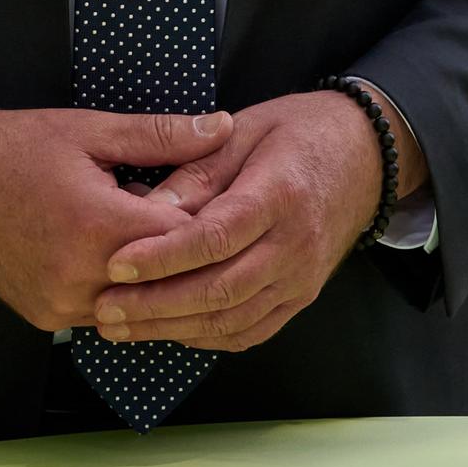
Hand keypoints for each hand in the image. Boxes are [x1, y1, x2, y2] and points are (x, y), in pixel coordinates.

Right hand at [0, 101, 231, 332]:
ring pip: (137, 302)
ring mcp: (60, 304)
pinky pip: (102, 311)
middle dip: (177, 248)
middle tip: (172, 213)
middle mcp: (79, 275)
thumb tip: (221, 128)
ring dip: (147, 273)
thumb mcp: (89, 130)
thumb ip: (160, 134)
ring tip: (132, 229)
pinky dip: (114, 286)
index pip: (185, 238)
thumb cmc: (13, 148)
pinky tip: (103, 250)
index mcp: (96, 224)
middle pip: (165, 278)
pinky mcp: (46, 317)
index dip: (201, 215)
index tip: (201, 195)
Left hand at [88, 90, 396, 352]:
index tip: (117, 263)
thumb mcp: (242, 130)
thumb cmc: (295, 134)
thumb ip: (195, 170)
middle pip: (222, 288)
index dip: (164, 256)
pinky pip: (251, 330)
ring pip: (233, 318)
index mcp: (280, 195)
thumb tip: (147, 207)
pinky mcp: (301, 298)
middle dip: (156, 304)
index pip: (217, 237)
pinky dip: (206, 336)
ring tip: (121, 326)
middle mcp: (296, 245)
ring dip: (172, 328)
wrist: (362, 156)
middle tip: (105, 308)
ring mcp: (302, 278)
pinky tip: (167, 330)